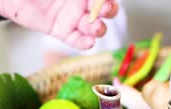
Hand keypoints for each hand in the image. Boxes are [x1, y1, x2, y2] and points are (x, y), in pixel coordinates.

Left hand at [0, 0, 118, 48]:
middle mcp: (80, 2)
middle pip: (104, 9)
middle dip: (109, 10)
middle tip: (104, 10)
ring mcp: (72, 17)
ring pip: (93, 26)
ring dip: (99, 29)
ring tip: (95, 28)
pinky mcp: (61, 31)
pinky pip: (76, 40)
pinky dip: (85, 43)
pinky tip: (88, 42)